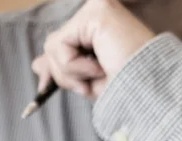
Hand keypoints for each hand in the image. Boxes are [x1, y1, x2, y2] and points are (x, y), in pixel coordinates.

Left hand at [31, 0, 155, 99]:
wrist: (147, 91)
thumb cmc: (125, 88)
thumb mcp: (85, 80)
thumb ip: (60, 67)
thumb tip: (35, 64)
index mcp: (97, 27)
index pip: (61, 42)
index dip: (52, 66)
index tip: (44, 87)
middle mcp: (97, 12)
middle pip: (53, 45)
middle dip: (63, 73)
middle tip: (89, 83)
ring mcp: (97, 8)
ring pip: (54, 46)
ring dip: (70, 72)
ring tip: (98, 73)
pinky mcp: (96, 12)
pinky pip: (61, 45)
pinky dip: (74, 66)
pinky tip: (98, 66)